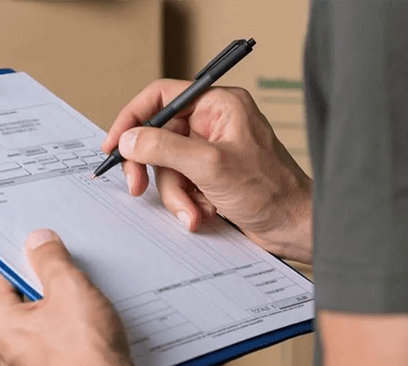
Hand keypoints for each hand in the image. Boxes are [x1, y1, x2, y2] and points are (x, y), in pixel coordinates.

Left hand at [0, 229, 203, 365]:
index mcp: (1, 327)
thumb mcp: (69, 288)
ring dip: (64, 307)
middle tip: (67, 267)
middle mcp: (10, 352)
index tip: (29, 240)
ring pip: (45, 324)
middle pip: (23, 300)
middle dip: (46, 281)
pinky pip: (61, 344)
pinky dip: (75, 331)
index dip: (15, 253)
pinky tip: (97, 327)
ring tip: (88, 300)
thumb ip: (50, 260)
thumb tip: (38, 242)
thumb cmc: (87, 357)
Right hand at [103, 80, 312, 262]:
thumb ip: (164, 148)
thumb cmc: (271, 190)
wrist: (293, 227)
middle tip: (137, 186)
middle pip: (157, 137)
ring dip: (175, 194)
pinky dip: (185, 201)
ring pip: (166, 167)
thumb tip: (129, 139)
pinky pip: (178, 183)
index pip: (161, 96)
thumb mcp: (210, 165)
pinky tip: (204, 212)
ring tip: (194, 211)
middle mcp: (212, 122)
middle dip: (152, 168)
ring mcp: (209, 150)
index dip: (132, 117)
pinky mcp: (208, 175)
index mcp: (218, 104)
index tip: (114, 143)